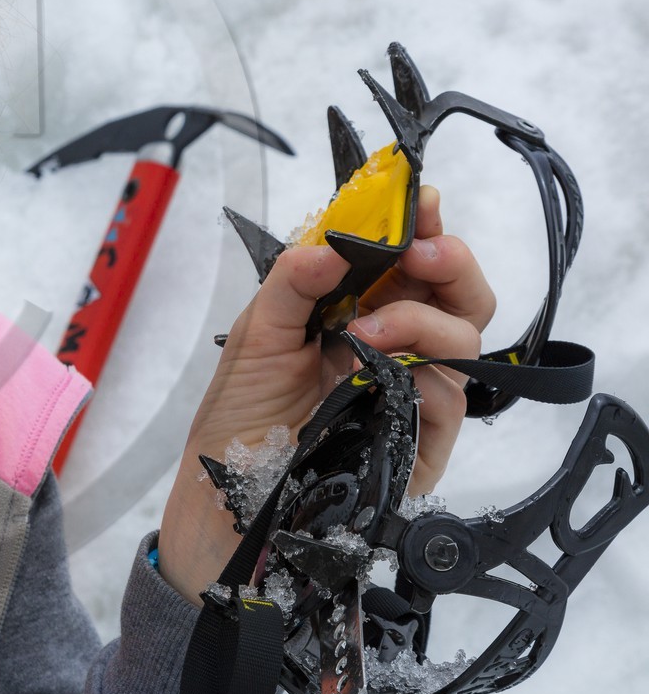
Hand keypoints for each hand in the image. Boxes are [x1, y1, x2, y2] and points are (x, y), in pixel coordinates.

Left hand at [156, 186, 495, 603]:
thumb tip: (331, 244)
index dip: (421, 226)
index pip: (410, 260)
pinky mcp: (421, 442)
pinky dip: (424, 374)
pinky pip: (453, 399)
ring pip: (465, 338)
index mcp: (358, 310)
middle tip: (422, 251)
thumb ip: (290, 284)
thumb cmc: (240, 415)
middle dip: (448, 260)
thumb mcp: (256, 335)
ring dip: (424, 317)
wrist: (228, 493)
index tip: (417, 200)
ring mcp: (412, 392)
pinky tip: (380, 369)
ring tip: (368, 328)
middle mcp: (395, 346)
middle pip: (458, 293)